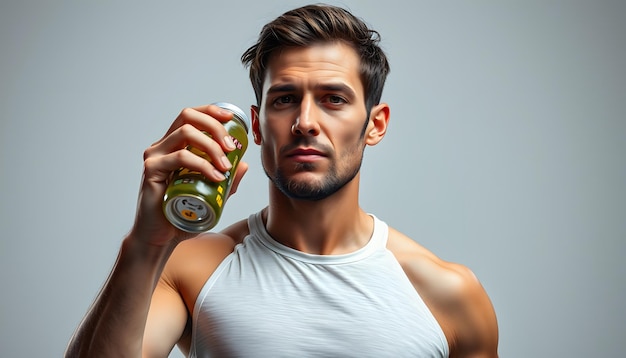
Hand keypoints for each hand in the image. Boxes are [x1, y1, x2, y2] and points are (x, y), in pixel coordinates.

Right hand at [128, 104, 248, 245]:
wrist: (160, 238)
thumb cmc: (182, 214)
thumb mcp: (211, 195)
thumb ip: (226, 180)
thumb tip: (244, 164)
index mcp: (174, 146)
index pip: (191, 116)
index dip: (212, 112)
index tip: (231, 118)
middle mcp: (162, 146)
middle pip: (188, 117)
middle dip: (215, 127)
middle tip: (232, 147)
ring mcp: (155, 157)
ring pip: (185, 133)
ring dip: (211, 146)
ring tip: (225, 166)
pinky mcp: (151, 170)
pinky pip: (179, 157)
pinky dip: (202, 164)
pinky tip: (215, 177)